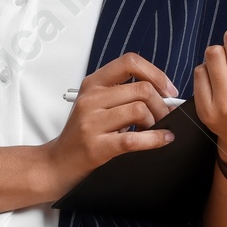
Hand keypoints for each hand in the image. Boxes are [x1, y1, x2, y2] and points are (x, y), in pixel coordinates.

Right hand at [43, 52, 179, 197]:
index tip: (168, 89)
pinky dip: (155, 139)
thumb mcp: (96, 105)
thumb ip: (123, 95)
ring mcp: (92, 122)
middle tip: (166, 116)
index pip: (129, 62)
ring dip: (156, 122)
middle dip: (162, 104)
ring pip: (140, 110)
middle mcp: (90, 99)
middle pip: (141, 89)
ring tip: (155, 130)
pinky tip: (163, 139)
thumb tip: (164, 95)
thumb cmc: (83, 135)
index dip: (155, 73)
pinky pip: (134, 139)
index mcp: (92, 84)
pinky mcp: (97, 146)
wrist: (58, 163)